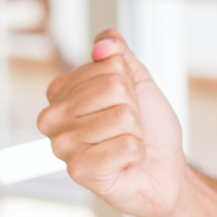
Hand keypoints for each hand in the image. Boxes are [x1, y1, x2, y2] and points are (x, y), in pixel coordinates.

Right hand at [37, 30, 188, 216]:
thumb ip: (118, 53)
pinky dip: (137, 154)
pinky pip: (126, 145)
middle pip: (114, 87)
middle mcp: (53, 118)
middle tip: (128, 127)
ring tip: (125, 144)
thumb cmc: (148, 127)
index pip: (107, 65)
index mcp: (60, 91)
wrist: (163, 170)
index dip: (129, 85)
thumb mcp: (137, 81)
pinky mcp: (79, 171)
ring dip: (136, 133)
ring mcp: (62, 146)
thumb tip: (102, 46)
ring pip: (122, 117)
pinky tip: (125, 163)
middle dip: (133, 108)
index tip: (124, 104)